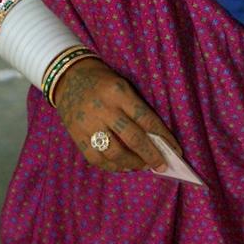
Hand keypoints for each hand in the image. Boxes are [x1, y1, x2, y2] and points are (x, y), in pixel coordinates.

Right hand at [53, 57, 181, 171]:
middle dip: (150, 155)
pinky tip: (122, 166)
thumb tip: (155, 139)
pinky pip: (96, 158)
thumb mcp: (123, 86)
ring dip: (132, 163)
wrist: (68, 77)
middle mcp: (103, 109)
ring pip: (114, 153)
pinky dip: (112, 166)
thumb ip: (136, 109)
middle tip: (161, 165)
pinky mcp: (76, 136)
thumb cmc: (103, 81)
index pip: (146, 119)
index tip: (175, 150)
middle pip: (132, 138)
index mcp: (118, 92)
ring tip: (142, 166)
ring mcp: (88, 124)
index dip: (163, 137)